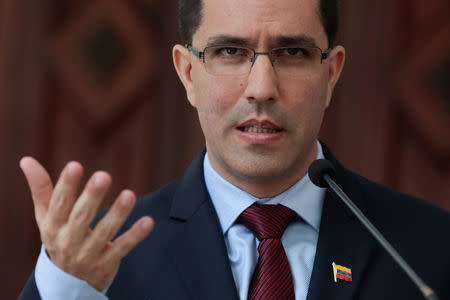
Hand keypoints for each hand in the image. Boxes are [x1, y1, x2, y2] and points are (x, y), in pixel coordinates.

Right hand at [20, 157, 153, 289]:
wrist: (68, 282)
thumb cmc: (58, 237)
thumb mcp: (46, 217)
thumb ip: (40, 188)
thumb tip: (26, 160)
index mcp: (53, 226)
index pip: (59, 203)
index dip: (66, 185)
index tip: (74, 165)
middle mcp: (69, 240)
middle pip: (81, 217)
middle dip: (92, 196)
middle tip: (103, 176)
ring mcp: (88, 253)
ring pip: (104, 232)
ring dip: (117, 214)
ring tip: (129, 195)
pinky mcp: (107, 262)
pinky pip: (122, 247)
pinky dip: (135, 235)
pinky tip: (148, 221)